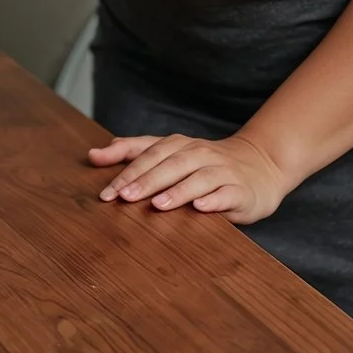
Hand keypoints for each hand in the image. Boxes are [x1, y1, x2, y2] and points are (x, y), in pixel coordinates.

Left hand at [87, 132, 293, 223]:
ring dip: (177, 191)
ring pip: (198, 178)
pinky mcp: (240, 189)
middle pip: (170, 164)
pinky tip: (201, 207)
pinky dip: (213, 200)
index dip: (126, 171)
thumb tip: (93, 155)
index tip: (105, 192)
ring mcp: (222, 171)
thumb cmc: (206, 164)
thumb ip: (133, 153)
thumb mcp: (170, 154)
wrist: (260, 166)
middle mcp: (199, 154)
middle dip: (146, 181)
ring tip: (158, 205)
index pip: (148, 154)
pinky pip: (226, 194)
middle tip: (124, 198)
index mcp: (179, 145)